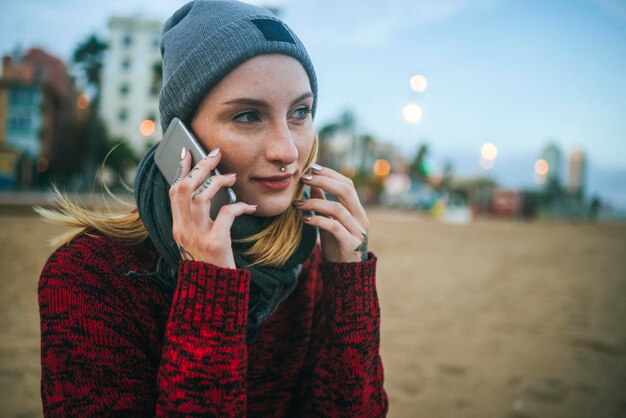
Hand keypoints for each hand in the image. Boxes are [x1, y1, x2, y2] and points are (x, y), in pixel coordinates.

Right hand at [168, 147, 256, 267]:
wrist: (213, 291)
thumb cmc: (209, 263)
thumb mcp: (196, 240)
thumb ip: (198, 219)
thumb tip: (210, 190)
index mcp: (177, 227)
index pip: (174, 192)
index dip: (180, 170)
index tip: (188, 152)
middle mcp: (183, 230)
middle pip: (184, 188)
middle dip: (200, 167)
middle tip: (215, 154)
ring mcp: (197, 236)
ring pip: (200, 197)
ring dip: (217, 182)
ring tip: (231, 177)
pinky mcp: (215, 243)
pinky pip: (226, 214)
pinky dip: (238, 206)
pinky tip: (249, 206)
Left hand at [295, 164, 368, 262]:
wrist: (346, 273)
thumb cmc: (337, 245)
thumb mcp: (329, 222)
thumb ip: (323, 203)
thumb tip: (311, 183)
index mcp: (357, 210)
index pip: (347, 184)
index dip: (330, 174)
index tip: (311, 169)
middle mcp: (361, 218)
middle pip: (346, 191)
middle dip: (324, 181)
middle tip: (304, 179)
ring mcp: (357, 231)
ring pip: (337, 209)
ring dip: (315, 203)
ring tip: (298, 204)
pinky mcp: (350, 244)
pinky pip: (333, 227)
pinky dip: (318, 220)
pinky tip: (305, 219)